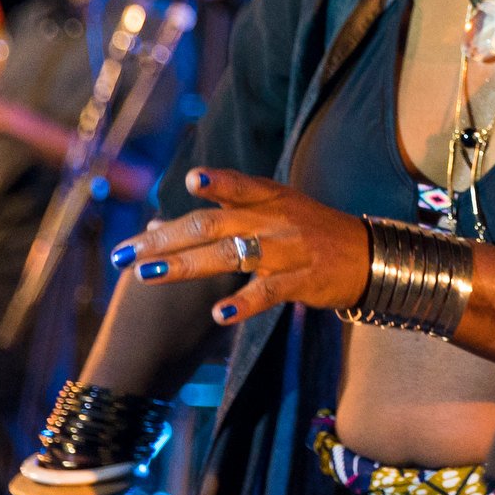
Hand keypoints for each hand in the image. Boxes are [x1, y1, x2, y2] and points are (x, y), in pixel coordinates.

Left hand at [113, 168, 370, 327]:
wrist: (370, 256)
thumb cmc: (310, 233)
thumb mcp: (271, 213)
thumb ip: (218, 218)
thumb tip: (154, 228)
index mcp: (270, 198)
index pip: (240, 186)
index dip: (218, 182)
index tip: (189, 180)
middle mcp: (276, 219)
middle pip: (215, 224)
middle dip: (166, 239)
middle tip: (125, 254)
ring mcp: (289, 250)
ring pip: (231, 255)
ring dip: (187, 265)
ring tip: (148, 276)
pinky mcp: (301, 281)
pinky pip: (268, 293)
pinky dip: (243, 303)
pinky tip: (218, 315)